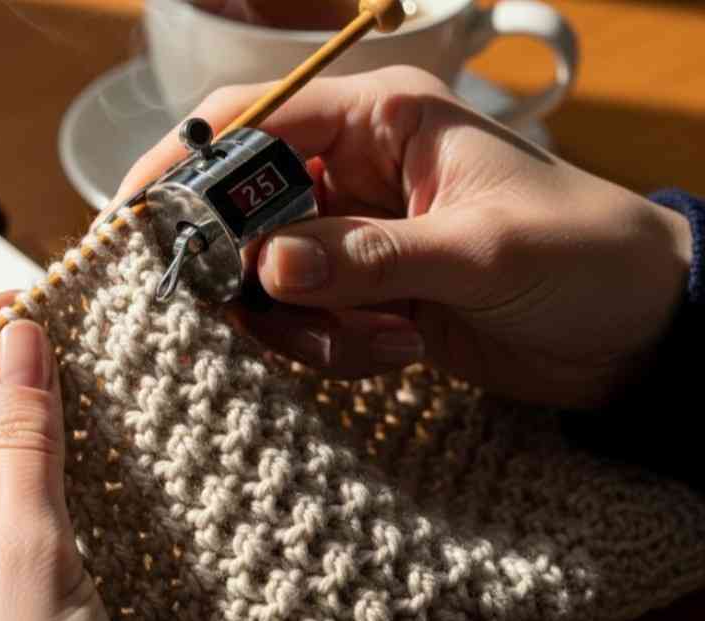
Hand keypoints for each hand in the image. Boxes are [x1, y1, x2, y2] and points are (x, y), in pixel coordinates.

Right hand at [115, 66, 693, 408]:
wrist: (638, 333)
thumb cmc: (584, 257)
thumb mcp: (481, 252)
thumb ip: (370, 257)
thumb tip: (268, 266)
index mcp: (379, 120)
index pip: (251, 122)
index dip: (181, 166)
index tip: (133, 223)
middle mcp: (350, 170)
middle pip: (238, 210)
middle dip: (246, 273)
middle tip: (268, 316)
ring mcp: (350, 236)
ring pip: (262, 279)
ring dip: (301, 325)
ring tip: (382, 340)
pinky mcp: (358, 294)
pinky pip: (299, 323)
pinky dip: (330, 349)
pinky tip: (401, 350)